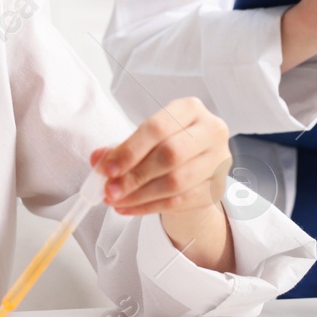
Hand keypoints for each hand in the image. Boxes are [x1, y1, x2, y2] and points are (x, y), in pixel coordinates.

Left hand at [91, 97, 230, 215]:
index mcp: (190, 108)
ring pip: (176, 182)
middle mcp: (211, 130)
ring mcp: (218, 160)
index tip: (107, 168)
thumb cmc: (165, 146)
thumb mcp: (143, 140)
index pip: (158, 127)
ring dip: (140, 195)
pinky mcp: (217, 187)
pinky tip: (129, 208)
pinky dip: (149, 207)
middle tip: (110, 190)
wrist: (193, 168)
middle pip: (171, 154)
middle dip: (135, 175)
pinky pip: (180, 201)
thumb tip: (98, 159)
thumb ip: (120, 148)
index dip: (130, 149)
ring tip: (116, 200)